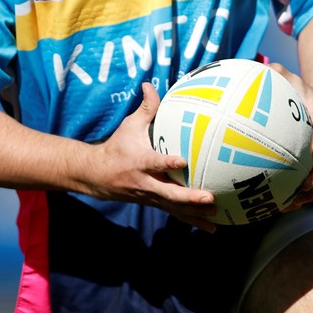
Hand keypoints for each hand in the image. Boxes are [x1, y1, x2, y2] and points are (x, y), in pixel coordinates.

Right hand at [81, 82, 218, 231]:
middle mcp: (146, 182)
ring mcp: (150, 196)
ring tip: (215, 217)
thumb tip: (150, 84)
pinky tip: (211, 228)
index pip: (155, 162)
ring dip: (194, 214)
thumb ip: (146, 108)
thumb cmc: (117, 147)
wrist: (98, 176)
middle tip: (209, 198)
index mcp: (140, 161)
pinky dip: (193, 221)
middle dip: (189, 197)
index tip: (182, 162)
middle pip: (168, 193)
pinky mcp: (154, 203)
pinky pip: (175, 213)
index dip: (167, 163)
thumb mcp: (129, 126)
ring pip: (174, 208)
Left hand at [267, 61, 312, 210]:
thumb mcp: (290, 77)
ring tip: (287, 206)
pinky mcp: (311, 165)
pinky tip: (276, 205)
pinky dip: (295, 195)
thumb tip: (264, 67)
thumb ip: (278, 72)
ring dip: (306, 194)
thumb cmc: (298, 90)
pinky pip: (306, 183)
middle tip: (303, 188)